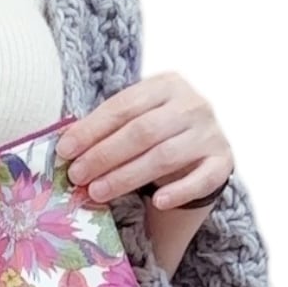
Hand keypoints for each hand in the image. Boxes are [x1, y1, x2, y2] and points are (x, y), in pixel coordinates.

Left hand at [54, 72, 232, 212]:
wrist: (201, 149)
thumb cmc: (157, 134)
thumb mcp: (134, 120)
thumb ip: (107, 127)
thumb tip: (66, 146)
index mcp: (166, 85)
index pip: (124, 106)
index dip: (92, 129)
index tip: (65, 150)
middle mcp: (192, 104)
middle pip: (142, 131)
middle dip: (105, 155)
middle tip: (77, 176)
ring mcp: (210, 133)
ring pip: (164, 156)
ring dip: (127, 176)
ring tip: (97, 192)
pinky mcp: (222, 162)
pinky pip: (201, 179)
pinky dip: (179, 191)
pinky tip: (158, 202)